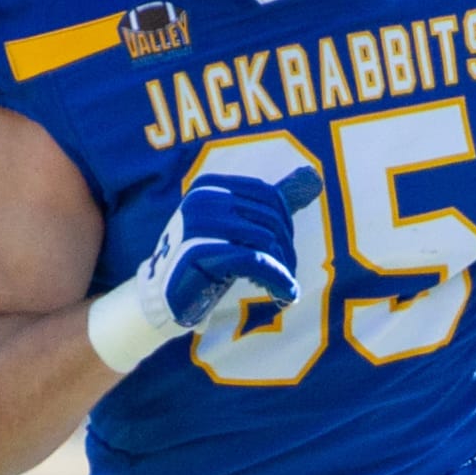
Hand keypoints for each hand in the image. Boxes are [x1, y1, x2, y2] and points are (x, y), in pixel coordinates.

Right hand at [138, 166, 316, 332]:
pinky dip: (278, 280)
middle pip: (271, 219)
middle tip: (286, 276)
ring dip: (283, 269)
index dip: (287, 225)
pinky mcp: (203, 253)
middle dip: (287, 251)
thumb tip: (315, 176)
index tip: (285, 252)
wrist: (160, 297)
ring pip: (267, 241)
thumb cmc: (201, 262)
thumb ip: (268, 205)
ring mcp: (200, 225)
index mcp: (209, 186)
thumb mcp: (231, 228)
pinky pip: (258, 262)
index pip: (269, 195)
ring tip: (282, 288)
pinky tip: (283, 295)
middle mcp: (204, 199)